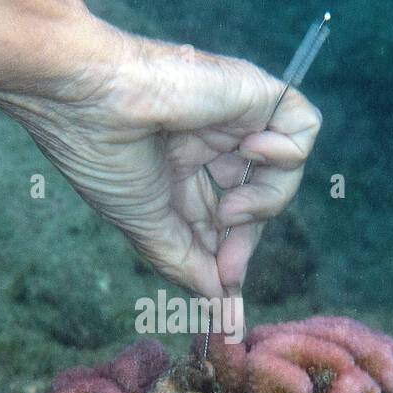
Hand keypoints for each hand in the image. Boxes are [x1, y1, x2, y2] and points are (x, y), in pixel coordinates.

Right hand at [0, 16, 322, 298]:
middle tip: (229, 267)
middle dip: (246, 239)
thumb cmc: (103, 154)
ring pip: (285, 170)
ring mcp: (234, 116)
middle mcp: (210, 141)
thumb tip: (219, 301)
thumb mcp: (147, 225)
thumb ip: (186, 262)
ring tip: (230, 207)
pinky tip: (251, 152)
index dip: (229, 255)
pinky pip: (303, 126)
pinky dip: (289, 152)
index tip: (225, 294)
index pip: (224, 218)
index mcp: (179, 167)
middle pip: (257, 199)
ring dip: (266, 202)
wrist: (89, 98)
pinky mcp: (255, 91)